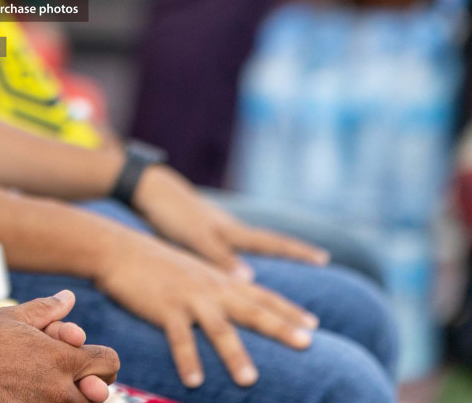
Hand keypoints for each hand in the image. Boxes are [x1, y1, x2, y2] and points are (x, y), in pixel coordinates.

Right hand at [0, 290, 118, 402]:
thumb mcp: (15, 317)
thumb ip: (47, 309)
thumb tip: (69, 298)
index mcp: (63, 360)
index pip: (108, 363)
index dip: (103, 359)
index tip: (91, 358)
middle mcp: (61, 391)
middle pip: (99, 394)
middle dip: (92, 384)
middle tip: (80, 379)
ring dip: (73, 398)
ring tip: (55, 387)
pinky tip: (34, 396)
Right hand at [92, 226, 316, 388]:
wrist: (119, 249)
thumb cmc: (155, 263)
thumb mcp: (193, 272)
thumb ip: (215, 286)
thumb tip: (235, 297)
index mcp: (219, 280)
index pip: (262, 295)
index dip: (288, 310)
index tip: (314, 325)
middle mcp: (211, 288)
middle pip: (252, 309)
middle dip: (281, 327)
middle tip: (307, 344)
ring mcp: (189, 298)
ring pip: (219, 328)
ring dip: (235, 354)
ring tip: (250, 380)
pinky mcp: (165, 307)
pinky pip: (179, 338)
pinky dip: (187, 360)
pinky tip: (194, 382)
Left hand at [132, 165, 327, 278]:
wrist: (146, 190)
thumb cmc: (170, 213)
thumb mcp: (195, 237)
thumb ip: (220, 258)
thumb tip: (251, 281)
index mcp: (231, 231)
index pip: (273, 242)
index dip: (298, 252)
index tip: (325, 257)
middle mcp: (229, 229)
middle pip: (268, 243)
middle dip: (292, 254)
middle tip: (321, 260)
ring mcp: (216, 228)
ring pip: (250, 246)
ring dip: (269, 257)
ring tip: (287, 268)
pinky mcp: (201, 231)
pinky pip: (230, 249)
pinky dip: (240, 259)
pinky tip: (239, 267)